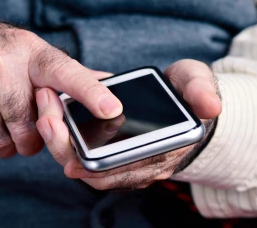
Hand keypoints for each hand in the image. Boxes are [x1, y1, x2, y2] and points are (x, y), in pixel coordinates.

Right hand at [0, 14, 121, 160]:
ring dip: (8, 146)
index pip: (66, 73)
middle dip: (32, 139)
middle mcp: (0, 63)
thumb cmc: (0, 55)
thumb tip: (111, 85)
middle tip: (27, 130)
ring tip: (5, 129)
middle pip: (30, 125)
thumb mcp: (34, 55)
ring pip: (3, 140)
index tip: (111, 109)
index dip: (90, 93)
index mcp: (31, 52)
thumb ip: (70, 75)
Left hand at [35, 59, 220, 189]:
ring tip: (46, 114)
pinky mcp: (117, 152)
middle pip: (100, 173)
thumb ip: (202, 91)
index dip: (100, 170)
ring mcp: (129, 161)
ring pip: (89, 168)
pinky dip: (69, 142)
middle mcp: (145, 163)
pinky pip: (89, 157)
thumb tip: (210, 107)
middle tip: (46, 119)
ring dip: (63, 146)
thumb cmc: (188, 92)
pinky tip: (55, 119)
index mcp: (165, 150)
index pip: (128, 170)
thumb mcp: (197, 83)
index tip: (71, 160)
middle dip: (67, 151)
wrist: (184, 100)